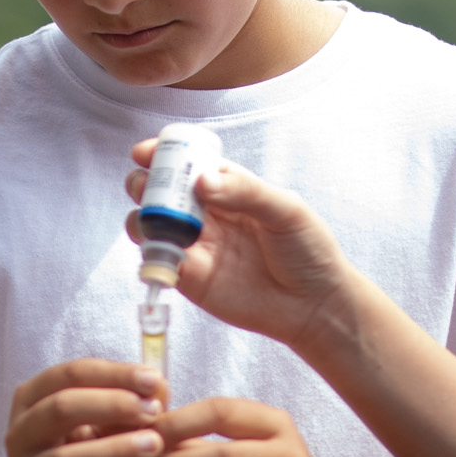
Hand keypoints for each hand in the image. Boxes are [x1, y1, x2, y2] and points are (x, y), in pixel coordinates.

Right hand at [2, 360, 166, 456]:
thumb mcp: (93, 429)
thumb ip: (123, 407)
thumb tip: (160, 387)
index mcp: (30, 401)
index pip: (69, 374)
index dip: (114, 374)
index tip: (154, 379)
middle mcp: (21, 437)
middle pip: (61, 408)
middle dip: (112, 404)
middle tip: (154, 411)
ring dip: (114, 449)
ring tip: (155, 445)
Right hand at [126, 139, 358, 354]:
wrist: (313, 304)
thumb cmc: (307, 249)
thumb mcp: (286, 209)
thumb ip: (245, 191)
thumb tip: (202, 181)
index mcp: (229, 187)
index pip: (189, 163)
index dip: (164, 154)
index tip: (145, 152)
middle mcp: (207, 213)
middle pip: (162, 191)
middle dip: (145, 183)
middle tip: (147, 187)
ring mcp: (196, 245)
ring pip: (152, 224)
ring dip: (141, 217)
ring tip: (152, 219)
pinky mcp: (190, 278)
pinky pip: (158, 262)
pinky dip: (149, 253)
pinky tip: (158, 249)